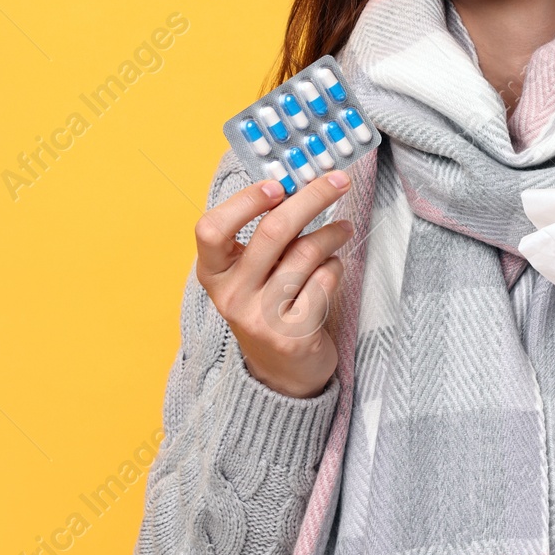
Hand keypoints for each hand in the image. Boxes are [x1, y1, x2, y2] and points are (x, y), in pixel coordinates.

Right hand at [193, 169, 354, 398]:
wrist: (282, 372)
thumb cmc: (268, 304)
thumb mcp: (252, 273)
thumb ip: (264, 234)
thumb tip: (299, 182)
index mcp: (213, 273)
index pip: (211, 229)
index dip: (244, 201)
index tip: (278, 184)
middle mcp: (231, 296)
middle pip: (273, 232)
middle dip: (312, 198)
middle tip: (338, 181)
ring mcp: (261, 318)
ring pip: (306, 254)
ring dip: (332, 234)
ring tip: (342, 229)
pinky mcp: (293, 335)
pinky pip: (324, 281)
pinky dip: (336, 266)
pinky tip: (334, 267)